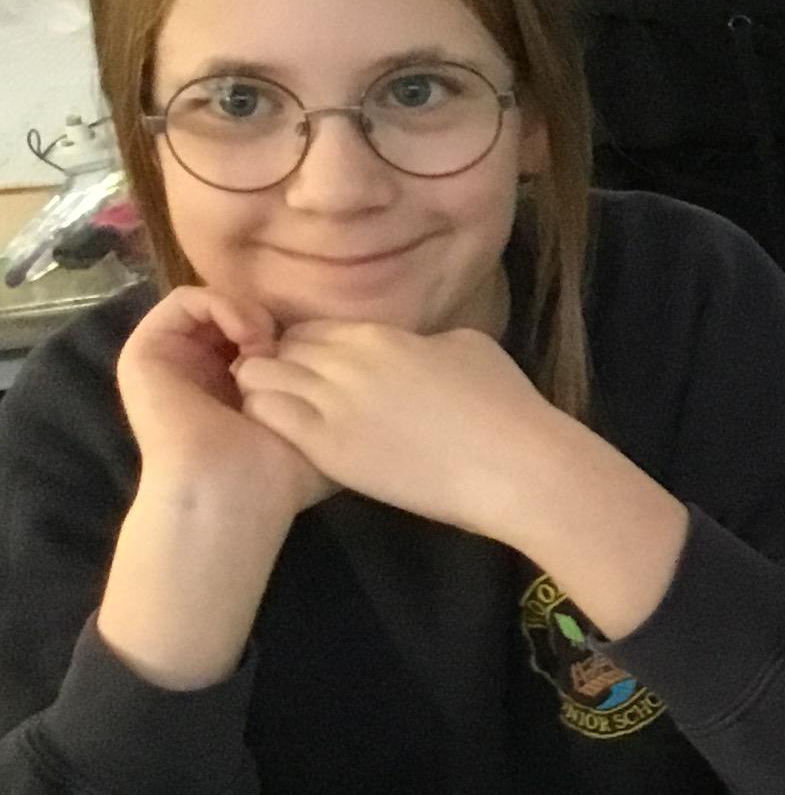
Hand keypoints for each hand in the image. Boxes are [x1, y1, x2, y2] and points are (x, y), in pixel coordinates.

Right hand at [115, 285, 334, 528]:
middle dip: (270, 317)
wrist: (230, 495)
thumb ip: (333, 399)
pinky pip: (184, 300)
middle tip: (291, 346)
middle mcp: (200, 367)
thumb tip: (365, 368)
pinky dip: (222, 305)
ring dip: (248, 310)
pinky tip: (248, 336)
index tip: (317, 356)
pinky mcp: (144, 352)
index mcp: (235, 384)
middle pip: (237, 312)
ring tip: (268, 341)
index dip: (294, 332)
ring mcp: (171, 358)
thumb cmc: (280, 475)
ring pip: (214, 302)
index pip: (264, 331)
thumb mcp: (320, 428)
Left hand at [230, 320, 565, 544]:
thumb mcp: (469, 348)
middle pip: (281, 350)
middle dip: (281, 369)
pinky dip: (268, 418)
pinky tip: (288, 438)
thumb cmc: (508, 407)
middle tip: (300, 400)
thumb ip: (424, 343)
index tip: (318, 375)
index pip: (311, 329)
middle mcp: (348, 360)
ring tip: (289, 418)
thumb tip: (415, 348)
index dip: (308, 351)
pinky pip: (268, 416)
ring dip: (267, 391)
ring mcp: (333, 402)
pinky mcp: (327, 446)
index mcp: (381, 335)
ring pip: (259, 376)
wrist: (516, 465)